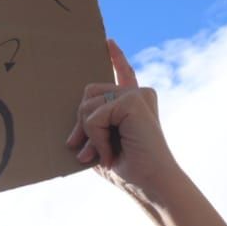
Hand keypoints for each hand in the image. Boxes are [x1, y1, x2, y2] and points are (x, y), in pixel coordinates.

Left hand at [65, 39, 181, 193]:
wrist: (149, 184)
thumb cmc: (125, 169)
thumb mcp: (99, 143)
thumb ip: (89, 123)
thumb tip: (77, 115)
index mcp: (132, 104)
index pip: (123, 74)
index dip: (116, 58)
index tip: (107, 41)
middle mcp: (137, 95)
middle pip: (87, 94)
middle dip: (80, 124)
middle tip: (86, 153)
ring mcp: (137, 95)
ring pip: (88, 106)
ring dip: (88, 135)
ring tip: (102, 155)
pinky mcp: (134, 100)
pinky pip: (95, 116)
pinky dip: (95, 139)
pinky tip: (108, 153)